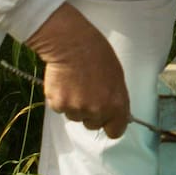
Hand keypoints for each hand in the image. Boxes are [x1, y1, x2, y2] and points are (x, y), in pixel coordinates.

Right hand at [24, 3, 130, 137]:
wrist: (71, 42)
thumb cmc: (96, 54)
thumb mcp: (117, 77)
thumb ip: (117, 98)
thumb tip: (116, 112)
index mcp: (116, 104)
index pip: (115, 132)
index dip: (110, 124)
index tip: (107, 119)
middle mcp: (97, 110)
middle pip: (93, 125)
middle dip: (90, 113)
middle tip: (88, 91)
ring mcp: (77, 109)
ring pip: (75, 116)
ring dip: (75, 105)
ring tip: (75, 83)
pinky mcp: (59, 104)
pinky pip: (61, 108)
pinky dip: (61, 98)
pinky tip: (64, 82)